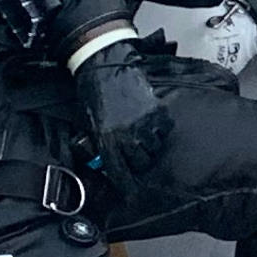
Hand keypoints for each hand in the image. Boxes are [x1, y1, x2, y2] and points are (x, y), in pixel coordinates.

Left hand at [75, 46, 169, 174]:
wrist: (105, 65)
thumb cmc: (94, 92)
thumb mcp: (93, 122)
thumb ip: (102, 143)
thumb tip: (107, 161)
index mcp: (107, 139)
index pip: (119, 171)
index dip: (125, 184)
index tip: (131, 191)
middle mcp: (127, 135)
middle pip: (141, 162)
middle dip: (139, 162)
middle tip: (137, 156)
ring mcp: (144, 123)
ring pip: (154, 147)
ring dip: (150, 145)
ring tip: (145, 138)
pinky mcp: (157, 111)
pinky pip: (164, 129)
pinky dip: (160, 129)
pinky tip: (153, 124)